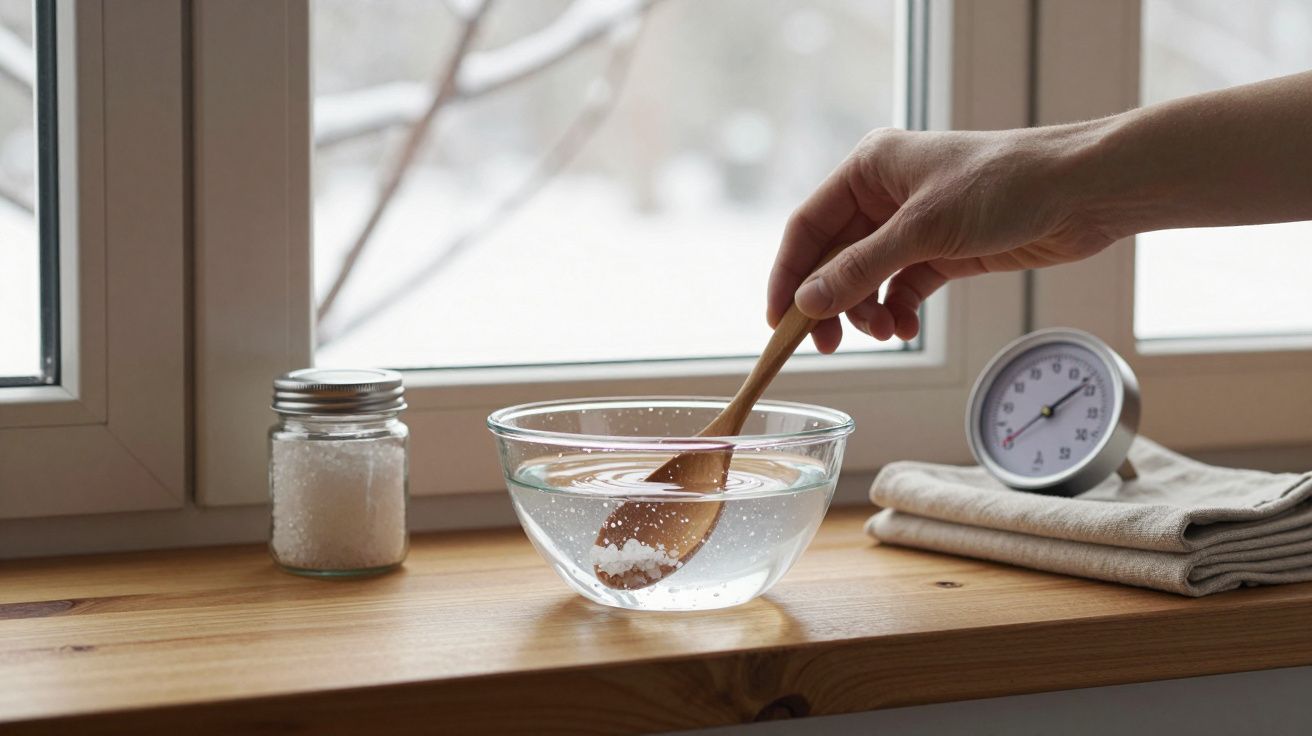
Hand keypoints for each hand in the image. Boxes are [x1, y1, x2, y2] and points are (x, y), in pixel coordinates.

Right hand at [767, 125, 1116, 351]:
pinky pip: (901, 287)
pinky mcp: (942, 250)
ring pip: (866, 278)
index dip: (789, 275)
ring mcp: (913, 224)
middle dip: (831, 302)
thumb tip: (807, 303)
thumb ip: (860, 269)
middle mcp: (884, 193)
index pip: (807, 227)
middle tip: (826, 344)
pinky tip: (908, 326)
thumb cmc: (1005, 186)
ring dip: (868, 310)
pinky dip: (899, 310)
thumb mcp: (923, 230)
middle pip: (833, 257)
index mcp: (868, 168)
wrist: (1082, 192)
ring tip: (886, 332)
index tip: (778, 322)